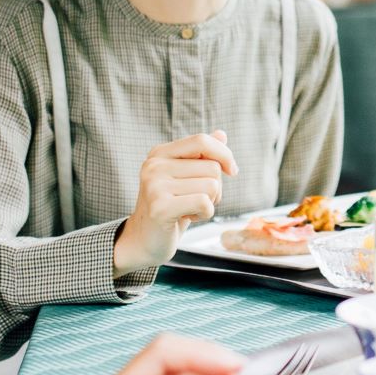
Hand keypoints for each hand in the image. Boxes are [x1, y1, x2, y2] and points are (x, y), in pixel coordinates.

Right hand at [115, 131, 237, 273]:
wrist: (143, 240)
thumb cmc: (169, 207)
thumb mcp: (185, 177)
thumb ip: (201, 155)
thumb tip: (222, 134)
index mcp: (159, 153)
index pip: (201, 140)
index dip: (224, 154)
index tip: (232, 171)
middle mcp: (154, 165)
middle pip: (212, 167)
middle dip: (215, 188)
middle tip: (195, 200)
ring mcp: (155, 186)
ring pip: (212, 186)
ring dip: (209, 203)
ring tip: (188, 209)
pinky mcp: (160, 207)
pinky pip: (204, 203)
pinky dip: (204, 214)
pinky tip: (186, 218)